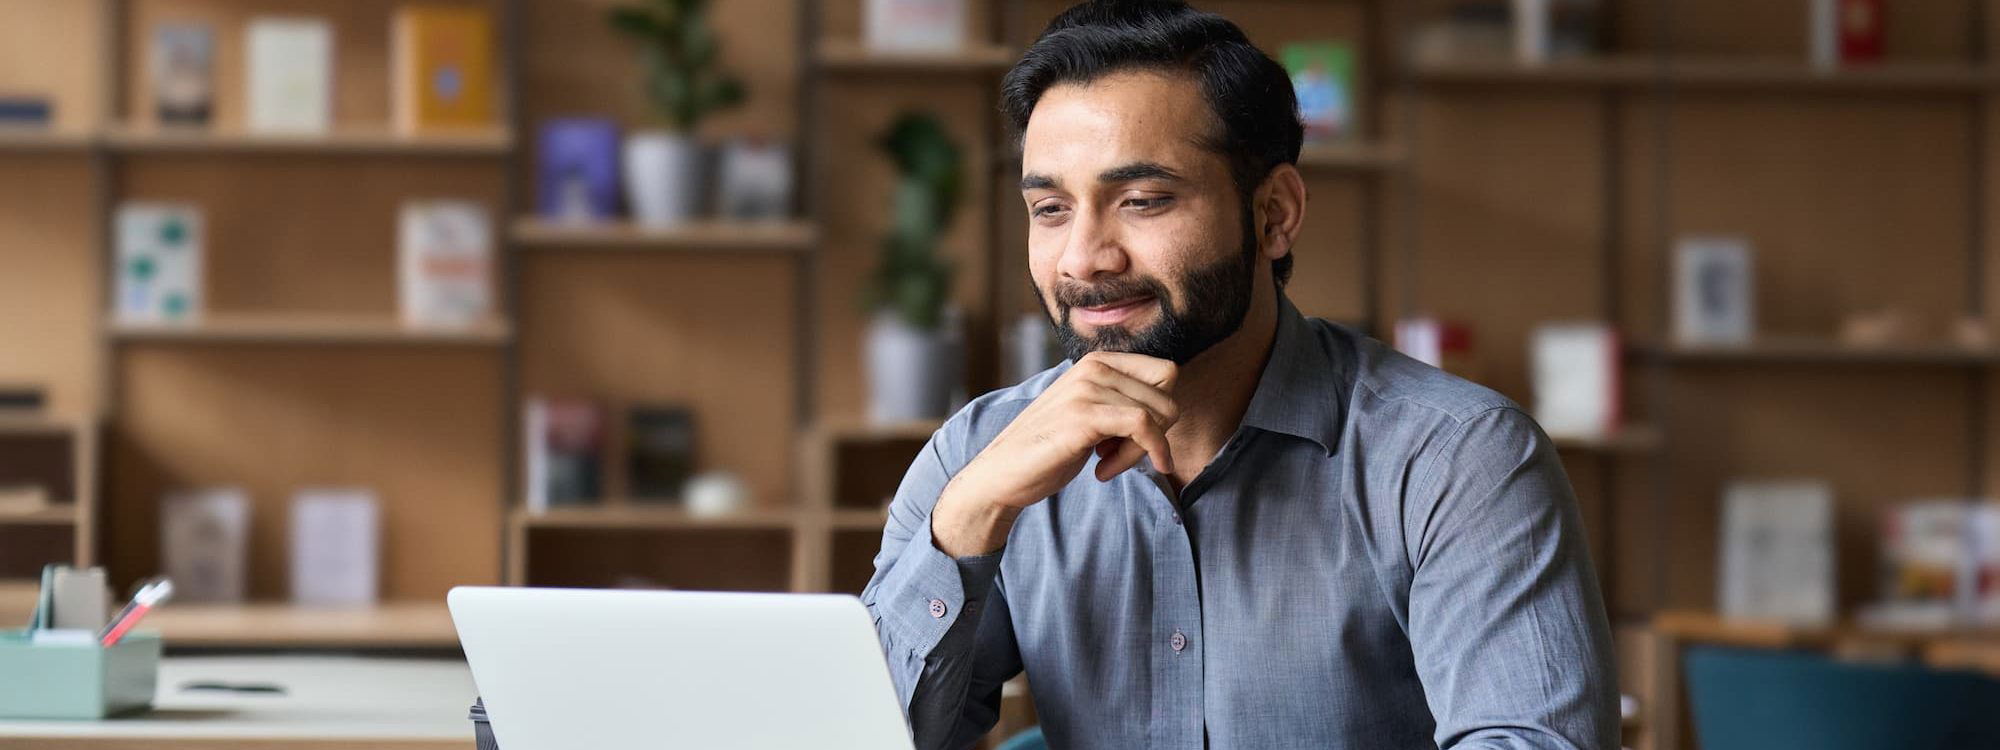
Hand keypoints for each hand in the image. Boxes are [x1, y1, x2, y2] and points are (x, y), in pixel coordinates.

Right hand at [931, 352, 1178, 555]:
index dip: (1161, 410)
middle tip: (1121, 456)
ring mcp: (1088, 389)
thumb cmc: (1048, 448)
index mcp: (1097, 362)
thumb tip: (1169, 408)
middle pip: (1167, 395)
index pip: (1165, 373)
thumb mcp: (1089, 413)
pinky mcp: (1084, 416)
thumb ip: (1121, 402)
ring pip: (1157, 414)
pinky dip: (1142, 455)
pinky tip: (1105, 473)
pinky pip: (1144, 427)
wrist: (1001, 473)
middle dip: (1156, 433)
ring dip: (1141, 451)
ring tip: (1106, 465)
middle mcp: (1094, 367)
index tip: (1135, 438)